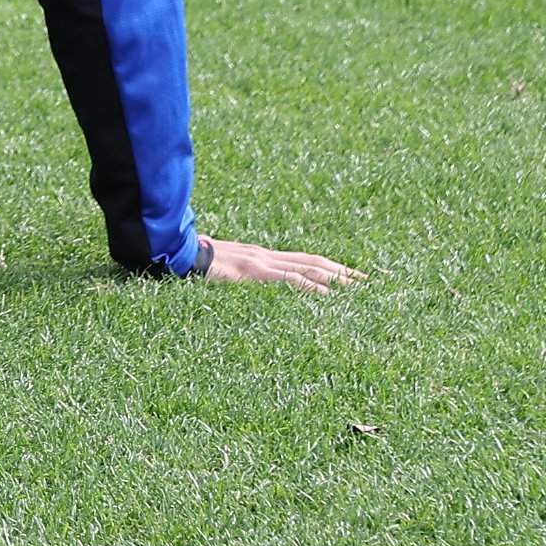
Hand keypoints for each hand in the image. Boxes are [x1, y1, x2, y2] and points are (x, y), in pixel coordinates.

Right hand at [202, 238, 361, 289]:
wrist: (177, 252)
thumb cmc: (195, 262)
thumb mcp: (224, 268)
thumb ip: (239, 275)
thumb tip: (248, 286)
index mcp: (261, 256)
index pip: (303, 259)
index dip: (329, 266)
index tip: (350, 275)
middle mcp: (266, 256)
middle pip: (313, 261)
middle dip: (342, 271)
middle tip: (368, 282)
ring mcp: (261, 263)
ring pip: (307, 267)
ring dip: (335, 278)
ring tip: (358, 288)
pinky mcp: (254, 273)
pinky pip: (289, 279)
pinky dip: (310, 285)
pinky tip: (326, 294)